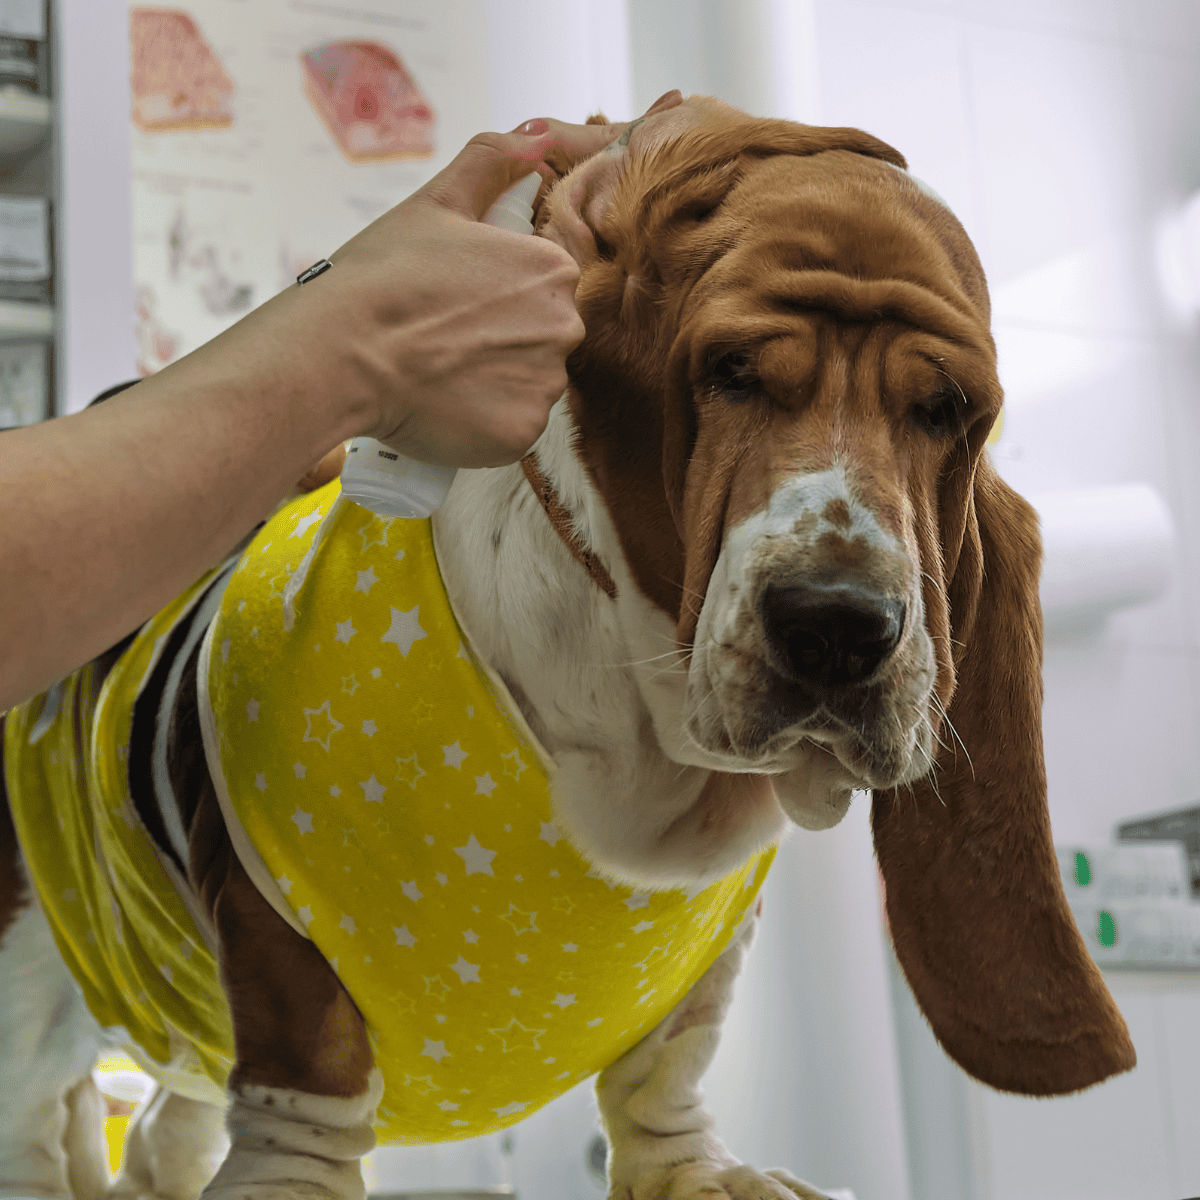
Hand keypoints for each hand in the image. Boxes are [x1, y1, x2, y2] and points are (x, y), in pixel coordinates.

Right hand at [308, 91, 682, 468]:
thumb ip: (494, 162)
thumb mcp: (437, 202)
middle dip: (500, 343)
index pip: (543, 290)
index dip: (496, 298)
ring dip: (493, 385)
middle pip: (541, 340)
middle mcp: (563, 327)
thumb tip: (539, 135)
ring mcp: (543, 386)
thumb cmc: (382, 278)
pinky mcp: (520, 435)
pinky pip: (510, 429)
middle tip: (442, 340)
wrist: (340, 355)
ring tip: (439, 374)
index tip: (456, 305)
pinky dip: (482, 425)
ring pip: (527, 386)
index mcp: (551, 269)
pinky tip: (444, 406)